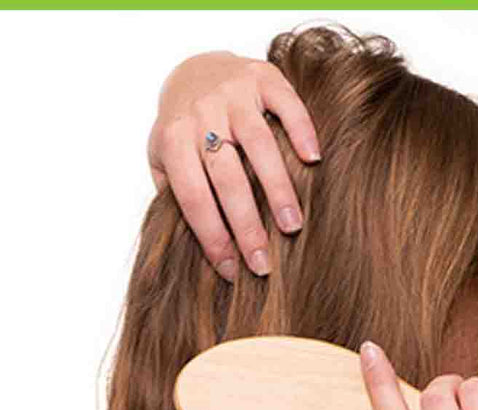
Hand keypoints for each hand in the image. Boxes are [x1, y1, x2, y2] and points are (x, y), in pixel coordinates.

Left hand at [147, 51, 321, 281]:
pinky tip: (313, 160)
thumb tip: (194, 250)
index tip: (232, 271)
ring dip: (277, 188)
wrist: (196, 71)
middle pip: (226, 177)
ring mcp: (233, 93)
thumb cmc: (183, 131)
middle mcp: (202, 114)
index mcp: (174, 139)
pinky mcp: (262, 76)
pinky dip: (301, 130)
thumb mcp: (163, 160)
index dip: (211, 237)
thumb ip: (173, 196)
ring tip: (292, 226)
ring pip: (258, 143)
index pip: (193, 196)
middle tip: (264, 264)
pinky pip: (285, 103)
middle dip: (246, 225)